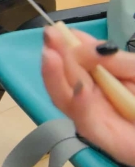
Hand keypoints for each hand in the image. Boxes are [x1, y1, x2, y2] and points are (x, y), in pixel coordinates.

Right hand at [43, 25, 134, 166]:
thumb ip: (116, 60)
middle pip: (64, 75)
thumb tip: (86, 47)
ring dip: (54, 77)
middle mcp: (88, 93)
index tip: (57, 29)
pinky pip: (84, 122)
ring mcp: (91, 115)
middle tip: (49, 36)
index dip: (66, 43)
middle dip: (56, 55)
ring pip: (63, 97)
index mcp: (99, 75)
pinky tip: (80, 90)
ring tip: (50, 56)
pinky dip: (80, 105)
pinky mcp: (99, 136)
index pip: (76, 56)